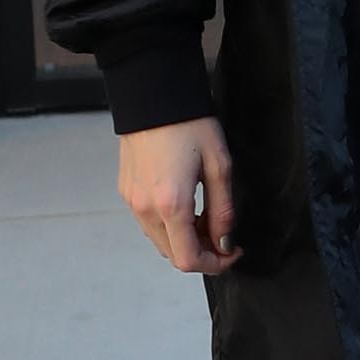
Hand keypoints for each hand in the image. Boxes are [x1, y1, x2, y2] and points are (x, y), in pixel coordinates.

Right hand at [118, 116, 241, 274]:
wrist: (153, 95)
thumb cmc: (190, 125)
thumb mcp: (219, 166)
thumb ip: (223, 211)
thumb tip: (224, 242)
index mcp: (171, 205)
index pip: (189, 260)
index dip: (216, 265)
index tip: (233, 251)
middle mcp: (145, 209)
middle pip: (173, 255)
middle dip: (202, 252)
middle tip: (222, 232)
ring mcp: (132, 201)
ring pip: (160, 241)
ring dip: (184, 240)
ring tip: (204, 215)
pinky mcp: (126, 191)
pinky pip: (148, 223)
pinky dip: (169, 226)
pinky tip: (184, 204)